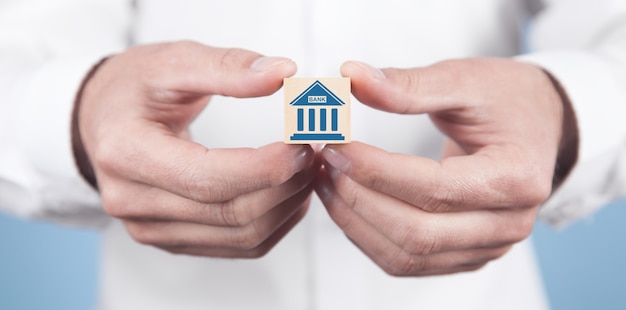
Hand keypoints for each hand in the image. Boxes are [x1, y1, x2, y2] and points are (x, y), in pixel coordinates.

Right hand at [77, 41, 317, 257]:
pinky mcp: (171, 240)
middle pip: (229, 213)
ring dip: (287, 207)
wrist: (103, 119)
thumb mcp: (174, 62)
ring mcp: (149, 227)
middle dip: (285, 185)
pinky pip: (238, 247)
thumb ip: (228, 66)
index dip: (265, 167)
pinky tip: (289, 194)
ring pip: (240, 237)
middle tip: (312, 153)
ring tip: (306, 170)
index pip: (207, 178)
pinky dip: (275, 223)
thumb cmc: (134, 89)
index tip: (302, 145)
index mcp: (125, 151)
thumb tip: (281, 73)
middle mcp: (131, 199)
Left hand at [315, 58, 565, 275]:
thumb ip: (408, 85)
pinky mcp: (466, 254)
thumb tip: (352, 77)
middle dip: (358, 199)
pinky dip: (369, 237)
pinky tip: (347, 204)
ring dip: (356, 223)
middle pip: (418, 232)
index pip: (433, 188)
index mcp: (515, 177)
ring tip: (327, 182)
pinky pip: (409, 261)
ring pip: (408, 255)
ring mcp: (487, 246)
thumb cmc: (507, 100)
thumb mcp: (464, 80)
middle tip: (325, 163)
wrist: (538, 125)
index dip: (375, 170)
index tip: (336, 146)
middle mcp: (507, 223)